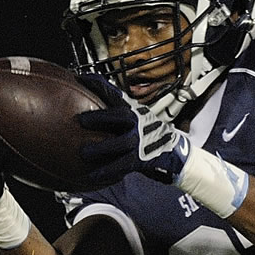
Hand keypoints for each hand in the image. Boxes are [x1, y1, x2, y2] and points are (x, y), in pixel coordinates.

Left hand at [75, 73, 191, 186]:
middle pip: (120, 116)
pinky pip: (122, 165)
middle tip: (81, 120)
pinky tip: (93, 175)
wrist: (174, 150)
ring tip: (84, 152)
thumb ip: (117, 112)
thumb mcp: (136, 117)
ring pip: (121, 143)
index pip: (115, 94)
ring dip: (102, 148)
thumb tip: (89, 107)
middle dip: (101, 117)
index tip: (81, 78)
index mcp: (133, 110)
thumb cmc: (148, 133)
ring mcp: (141, 141)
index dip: (99, 85)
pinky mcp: (141, 158)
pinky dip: (107, 171)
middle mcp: (138, 122)